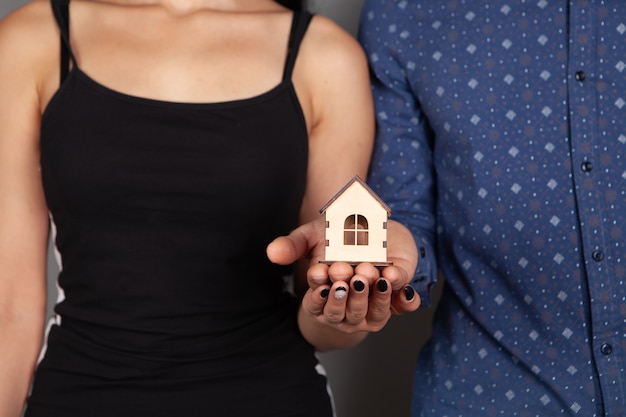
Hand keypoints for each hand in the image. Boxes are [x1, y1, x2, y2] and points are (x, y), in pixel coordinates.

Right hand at [266, 218, 420, 317]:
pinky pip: (401, 306)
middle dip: (343, 294)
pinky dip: (402, 299)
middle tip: (343, 271)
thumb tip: (272, 253)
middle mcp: (346, 306)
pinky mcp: (396, 297)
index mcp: (322, 294)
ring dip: (369, 297)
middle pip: (341, 312)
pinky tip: (395, 280)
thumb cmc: (336, 237)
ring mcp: (372, 305)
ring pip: (370, 314)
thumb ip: (293, 245)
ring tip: (368, 273)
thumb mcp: (311, 237)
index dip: (317, 292)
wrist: (370, 228)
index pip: (315, 303)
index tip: (319, 272)